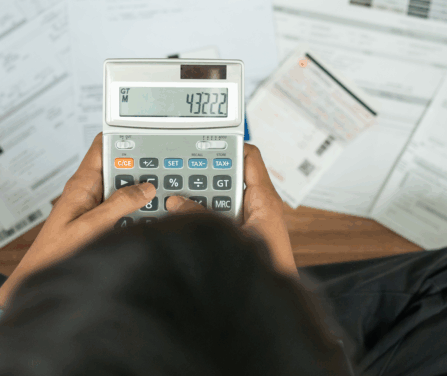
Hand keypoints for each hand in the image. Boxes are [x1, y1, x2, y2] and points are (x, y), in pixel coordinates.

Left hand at [0, 133, 155, 308]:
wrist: (43, 279)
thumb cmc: (56, 254)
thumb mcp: (91, 227)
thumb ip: (119, 205)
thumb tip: (145, 188)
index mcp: (82, 184)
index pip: (103, 146)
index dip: (123, 139)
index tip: (147, 140)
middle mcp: (88, 190)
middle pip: (119, 166)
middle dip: (140, 168)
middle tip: (163, 173)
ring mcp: (95, 205)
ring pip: (123, 188)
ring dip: (140, 192)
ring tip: (159, 196)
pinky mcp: (99, 220)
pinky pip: (122, 207)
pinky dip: (136, 209)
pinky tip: (148, 217)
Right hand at [165, 144, 296, 277]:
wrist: (270, 304)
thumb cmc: (265, 268)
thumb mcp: (230, 235)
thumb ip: (204, 217)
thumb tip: (176, 203)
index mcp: (265, 199)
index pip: (249, 157)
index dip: (228, 145)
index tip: (203, 142)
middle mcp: (258, 205)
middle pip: (229, 175)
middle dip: (205, 172)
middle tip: (182, 170)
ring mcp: (250, 219)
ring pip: (221, 196)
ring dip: (201, 195)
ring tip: (177, 193)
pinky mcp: (242, 233)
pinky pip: (220, 214)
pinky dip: (203, 212)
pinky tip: (185, 217)